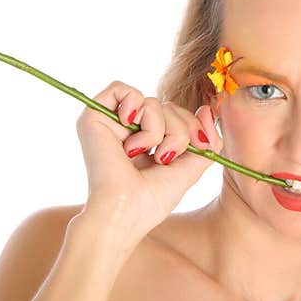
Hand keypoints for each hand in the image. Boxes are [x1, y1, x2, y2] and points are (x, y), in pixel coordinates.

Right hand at [75, 80, 222, 252]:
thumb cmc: (152, 199)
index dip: (194, 124)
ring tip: (144, 153)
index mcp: (148, 142)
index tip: (201, 143)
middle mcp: (128, 131)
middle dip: (180, 130)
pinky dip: (134, 105)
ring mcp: (111, 123)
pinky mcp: (93, 117)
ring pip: (152, 102)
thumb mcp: (191, 167)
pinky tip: (129, 125)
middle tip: (166, 158)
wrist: (124, 211)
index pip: (177, 116)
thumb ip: (206, 139)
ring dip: (159, 129)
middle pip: (168, 107)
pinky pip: (121, 88)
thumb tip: (207, 109)